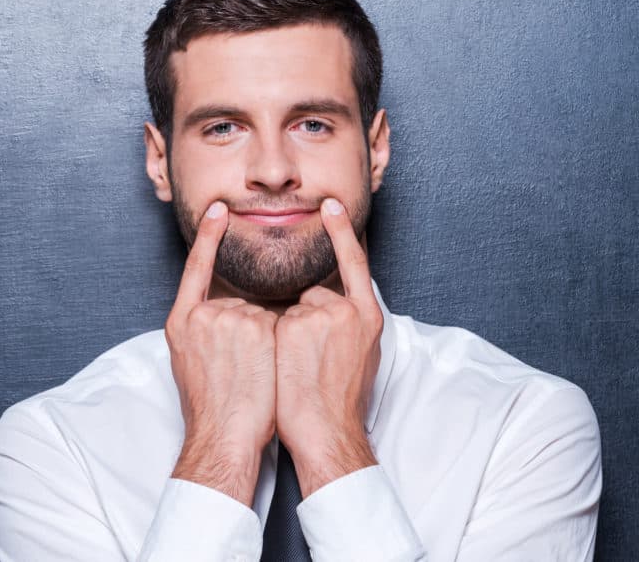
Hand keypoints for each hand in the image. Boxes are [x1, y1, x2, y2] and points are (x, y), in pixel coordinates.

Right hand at [166, 201, 277, 505]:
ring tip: (254, 375)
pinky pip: (281, 322)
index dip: (207, 237)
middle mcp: (202, 316)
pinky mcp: (256, 327)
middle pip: (240, 303)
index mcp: (181, 322)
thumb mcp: (190, 362)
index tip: (217, 210)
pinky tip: (269, 367)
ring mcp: (229, 319)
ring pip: (263, 314)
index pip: (195, 270)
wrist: (223, 437)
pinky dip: (283, 340)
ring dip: (267, 339)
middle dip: (249, 330)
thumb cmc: (213, 409)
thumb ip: (203, 331)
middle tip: (242, 369)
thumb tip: (224, 316)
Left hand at [274, 197, 383, 495]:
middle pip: (313, 295)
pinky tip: (285, 367)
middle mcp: (349, 310)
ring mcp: (322, 316)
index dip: (342, 232)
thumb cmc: (338, 403)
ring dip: (285, 334)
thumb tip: (328, 304)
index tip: (331, 204)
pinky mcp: (296, 326)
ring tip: (298, 371)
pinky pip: (271, 321)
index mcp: (368, 316)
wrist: (327, 434)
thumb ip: (348, 323)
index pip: (355, 264)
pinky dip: (271, 341)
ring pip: (290, 310)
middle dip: (304, 322)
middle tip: (310, 363)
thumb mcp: (360, 355)